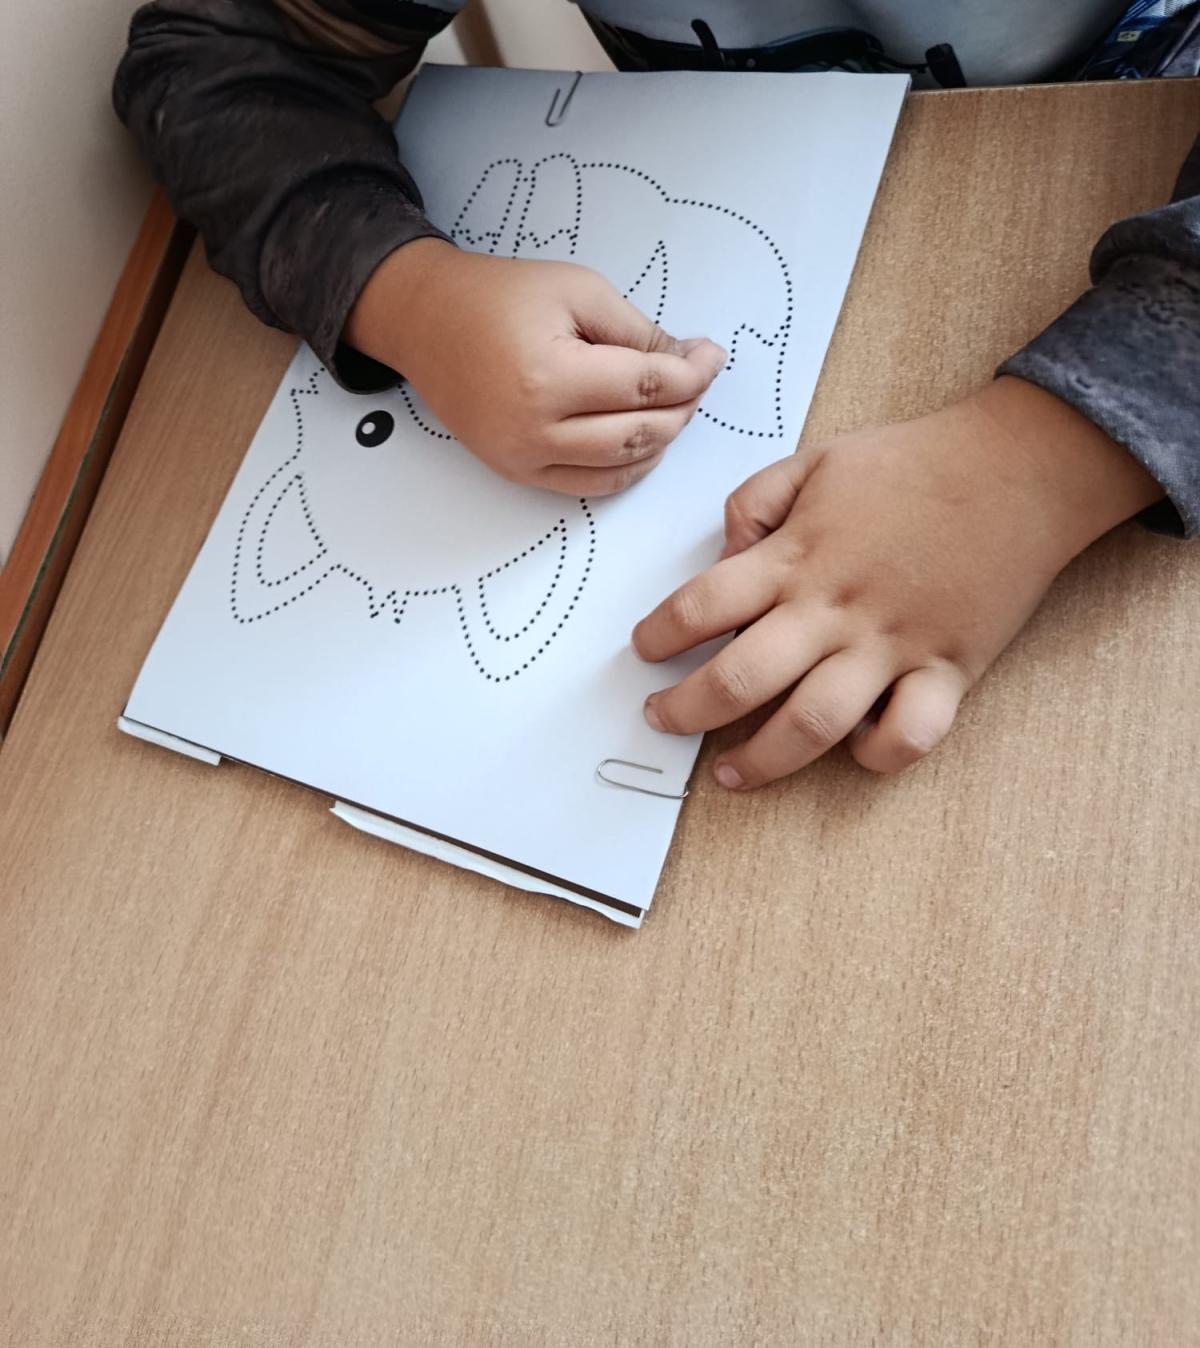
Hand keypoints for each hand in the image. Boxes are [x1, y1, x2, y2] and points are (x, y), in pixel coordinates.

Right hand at [345, 239, 725, 494]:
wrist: (426, 323)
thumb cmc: (497, 297)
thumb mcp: (576, 289)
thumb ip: (636, 331)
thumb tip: (688, 361)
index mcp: (548, 376)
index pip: (645, 386)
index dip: (691, 373)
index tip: (711, 355)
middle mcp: (534, 429)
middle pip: (641, 432)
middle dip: (683, 406)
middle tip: (697, 377)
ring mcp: (524, 458)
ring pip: (622, 465)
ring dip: (662, 438)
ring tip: (674, 403)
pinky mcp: (518, 472)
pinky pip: (590, 484)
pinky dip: (628, 467)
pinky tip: (645, 439)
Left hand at [632, 377, 1162, 787]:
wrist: (1019, 469)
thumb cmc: (913, 464)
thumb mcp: (817, 460)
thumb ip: (756, 502)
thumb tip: (725, 553)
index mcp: (798, 557)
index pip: (703, 605)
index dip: (661, 634)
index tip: (644, 649)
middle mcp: (836, 609)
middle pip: (740, 678)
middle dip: (686, 710)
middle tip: (661, 720)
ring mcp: (892, 645)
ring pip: (812, 723)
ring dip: (761, 758)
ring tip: (728, 772)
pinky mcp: (947, 669)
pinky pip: (909, 734)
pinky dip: (877, 754)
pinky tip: (852, 751)